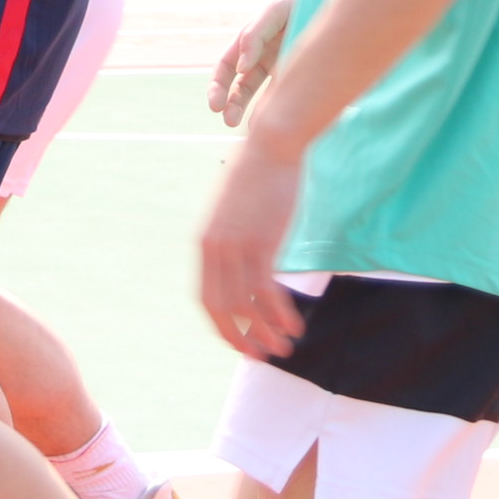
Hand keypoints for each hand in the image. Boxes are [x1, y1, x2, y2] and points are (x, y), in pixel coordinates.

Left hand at [196, 123, 308, 361]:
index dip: (222, 325)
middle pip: (221, 310)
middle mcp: (215, 249)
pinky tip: (293, 326)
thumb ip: (233, 239)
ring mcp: (237, 247)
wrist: (273, 143)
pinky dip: (279, 315)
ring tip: (284, 349)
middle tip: (260, 356)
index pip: (206, 299)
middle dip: (241, 338)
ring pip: (246, 306)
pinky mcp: (262, 242)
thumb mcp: (235, 210)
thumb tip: (244, 261)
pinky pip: (267, 292)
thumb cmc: (260, 173)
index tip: (240, 340)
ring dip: (265, 333)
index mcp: (205, 242)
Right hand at [206, 0, 294, 125]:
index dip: (218, 86)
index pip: (226, 68)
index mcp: (250, 42)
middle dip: (230, 104)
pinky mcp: (301, 75)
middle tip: (228, 120)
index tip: (217, 103)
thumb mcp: (275, 10)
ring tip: (250, 130)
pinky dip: (276, 111)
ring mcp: (282, 68)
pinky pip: (284, 96)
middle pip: (238, 86)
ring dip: (251, 111)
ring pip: (260, 96)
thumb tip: (241, 68)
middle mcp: (263, 58)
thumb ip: (255, 34)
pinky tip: (273, 123)